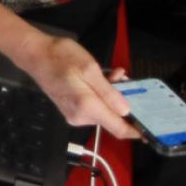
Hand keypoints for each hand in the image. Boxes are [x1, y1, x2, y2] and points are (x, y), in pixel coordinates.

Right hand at [15, 30, 133, 133]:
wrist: (34, 54)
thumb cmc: (60, 57)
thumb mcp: (89, 69)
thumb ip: (108, 92)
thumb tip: (125, 111)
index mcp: (87, 107)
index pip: (118, 129)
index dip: (136, 131)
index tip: (151, 130)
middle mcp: (81, 117)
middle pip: (113, 118)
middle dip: (123, 102)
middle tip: (125, 79)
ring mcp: (75, 115)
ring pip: (104, 111)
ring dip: (113, 96)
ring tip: (113, 75)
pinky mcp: (72, 110)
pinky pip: (94, 107)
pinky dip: (101, 95)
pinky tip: (103, 79)